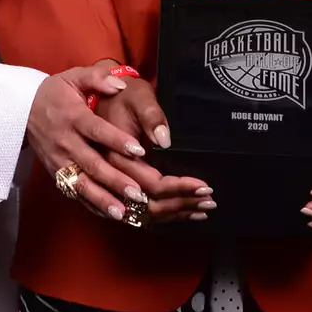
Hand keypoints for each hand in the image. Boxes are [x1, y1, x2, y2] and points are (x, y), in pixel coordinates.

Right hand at [25, 64, 150, 222]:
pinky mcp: (56, 174)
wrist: (21, 109)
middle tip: (138, 193)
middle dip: (115, 180)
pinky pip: (74, 193)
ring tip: (123, 213)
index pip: (97, 131)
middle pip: (92, 164)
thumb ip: (97, 78)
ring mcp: (59, 161)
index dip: (117, 140)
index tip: (138, 150)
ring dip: (103, 200)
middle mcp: (65, 142)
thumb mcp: (73, 77)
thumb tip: (120, 85)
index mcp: (73, 117)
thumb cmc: (54, 92)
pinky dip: (91, 205)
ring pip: (82, 184)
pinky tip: (110, 214)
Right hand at [94, 69, 210, 224]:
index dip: (179, 186)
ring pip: (144, 212)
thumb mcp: (138, 96)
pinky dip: (162, 216)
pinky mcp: (114, 188)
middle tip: (209, 201)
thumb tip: (163, 139)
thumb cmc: (123, 95)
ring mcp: (111, 185)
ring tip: (203, 210)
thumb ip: (151, 115)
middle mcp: (110, 175)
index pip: (151, 182)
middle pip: (149, 204)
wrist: (101, 96)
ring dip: (175, 213)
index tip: (203, 185)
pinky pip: (137, 211)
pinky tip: (183, 214)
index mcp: (114, 155)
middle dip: (181, 203)